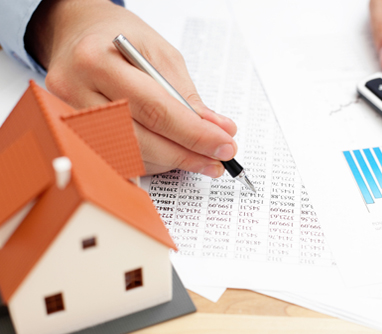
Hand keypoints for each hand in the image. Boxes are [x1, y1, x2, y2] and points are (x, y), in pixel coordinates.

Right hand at [25, 0, 236, 175]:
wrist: (78, 35)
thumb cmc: (120, 38)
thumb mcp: (161, 53)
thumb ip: (187, 96)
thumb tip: (217, 130)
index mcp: (97, 60)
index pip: (155, 109)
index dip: (194, 134)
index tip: (224, 145)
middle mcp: (75, 91)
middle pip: (140, 140)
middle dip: (186, 154)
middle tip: (217, 160)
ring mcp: (69, 117)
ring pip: (130, 156)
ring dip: (171, 162)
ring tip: (200, 157)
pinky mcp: (75, 135)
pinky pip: (119, 160)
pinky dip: (152, 162)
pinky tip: (172, 155)